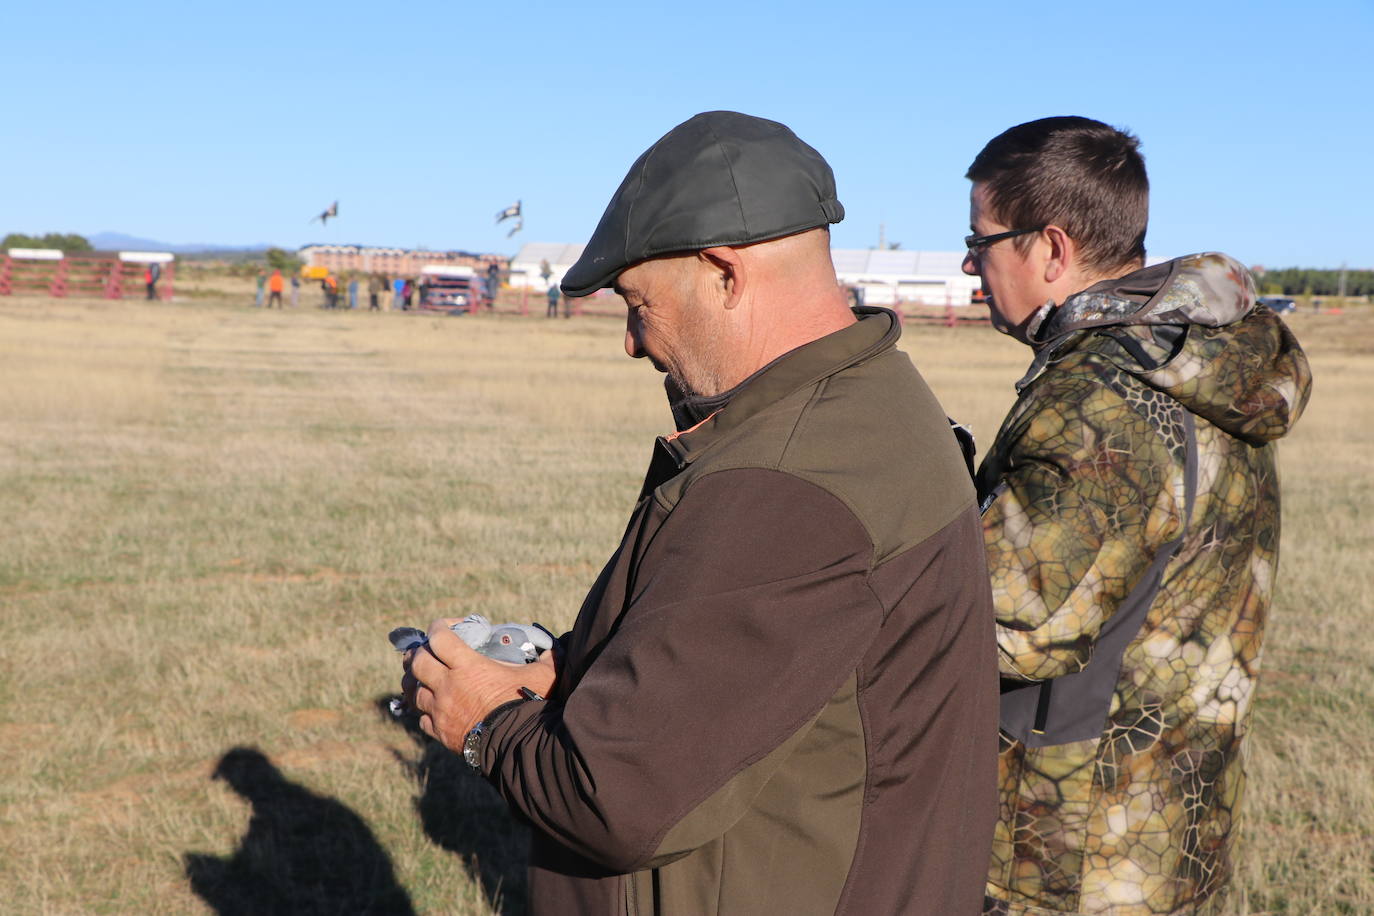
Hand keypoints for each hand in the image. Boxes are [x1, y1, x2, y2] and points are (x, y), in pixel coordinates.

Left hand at [403, 618, 556, 752]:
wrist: (518, 746)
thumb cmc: (530, 706)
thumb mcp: (543, 676)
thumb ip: (547, 659)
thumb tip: (555, 651)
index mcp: (469, 667)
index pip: (440, 638)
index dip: (439, 627)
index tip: (445, 626)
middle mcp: (449, 686)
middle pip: (417, 663)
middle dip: (419, 654)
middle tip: (426, 651)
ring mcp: (441, 711)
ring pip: (414, 691)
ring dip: (417, 683)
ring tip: (422, 678)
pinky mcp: (441, 733)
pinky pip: (422, 719)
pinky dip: (426, 712)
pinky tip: (435, 709)